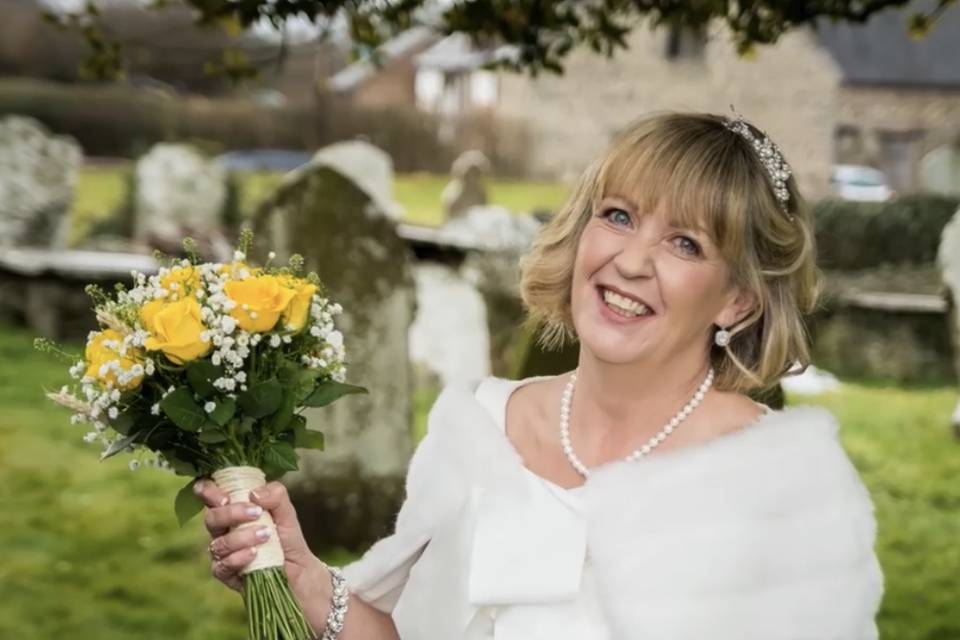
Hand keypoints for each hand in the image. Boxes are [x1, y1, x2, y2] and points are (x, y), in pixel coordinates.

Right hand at [195, 480, 326, 596]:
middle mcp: (222, 530)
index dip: (207, 491)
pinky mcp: (225, 573)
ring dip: (242, 537)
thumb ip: (275, 495)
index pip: (209, 495)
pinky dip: (239, 558)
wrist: (297, 568)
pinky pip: (222, 566)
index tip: (223, 497)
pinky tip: (255, 553)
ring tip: (266, 535)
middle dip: (231, 513)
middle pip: (211, 518)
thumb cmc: (286, 536)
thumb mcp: (286, 511)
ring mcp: (222, 552)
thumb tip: (254, 494)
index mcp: (231, 509)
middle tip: (256, 513)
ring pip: (218, 543)